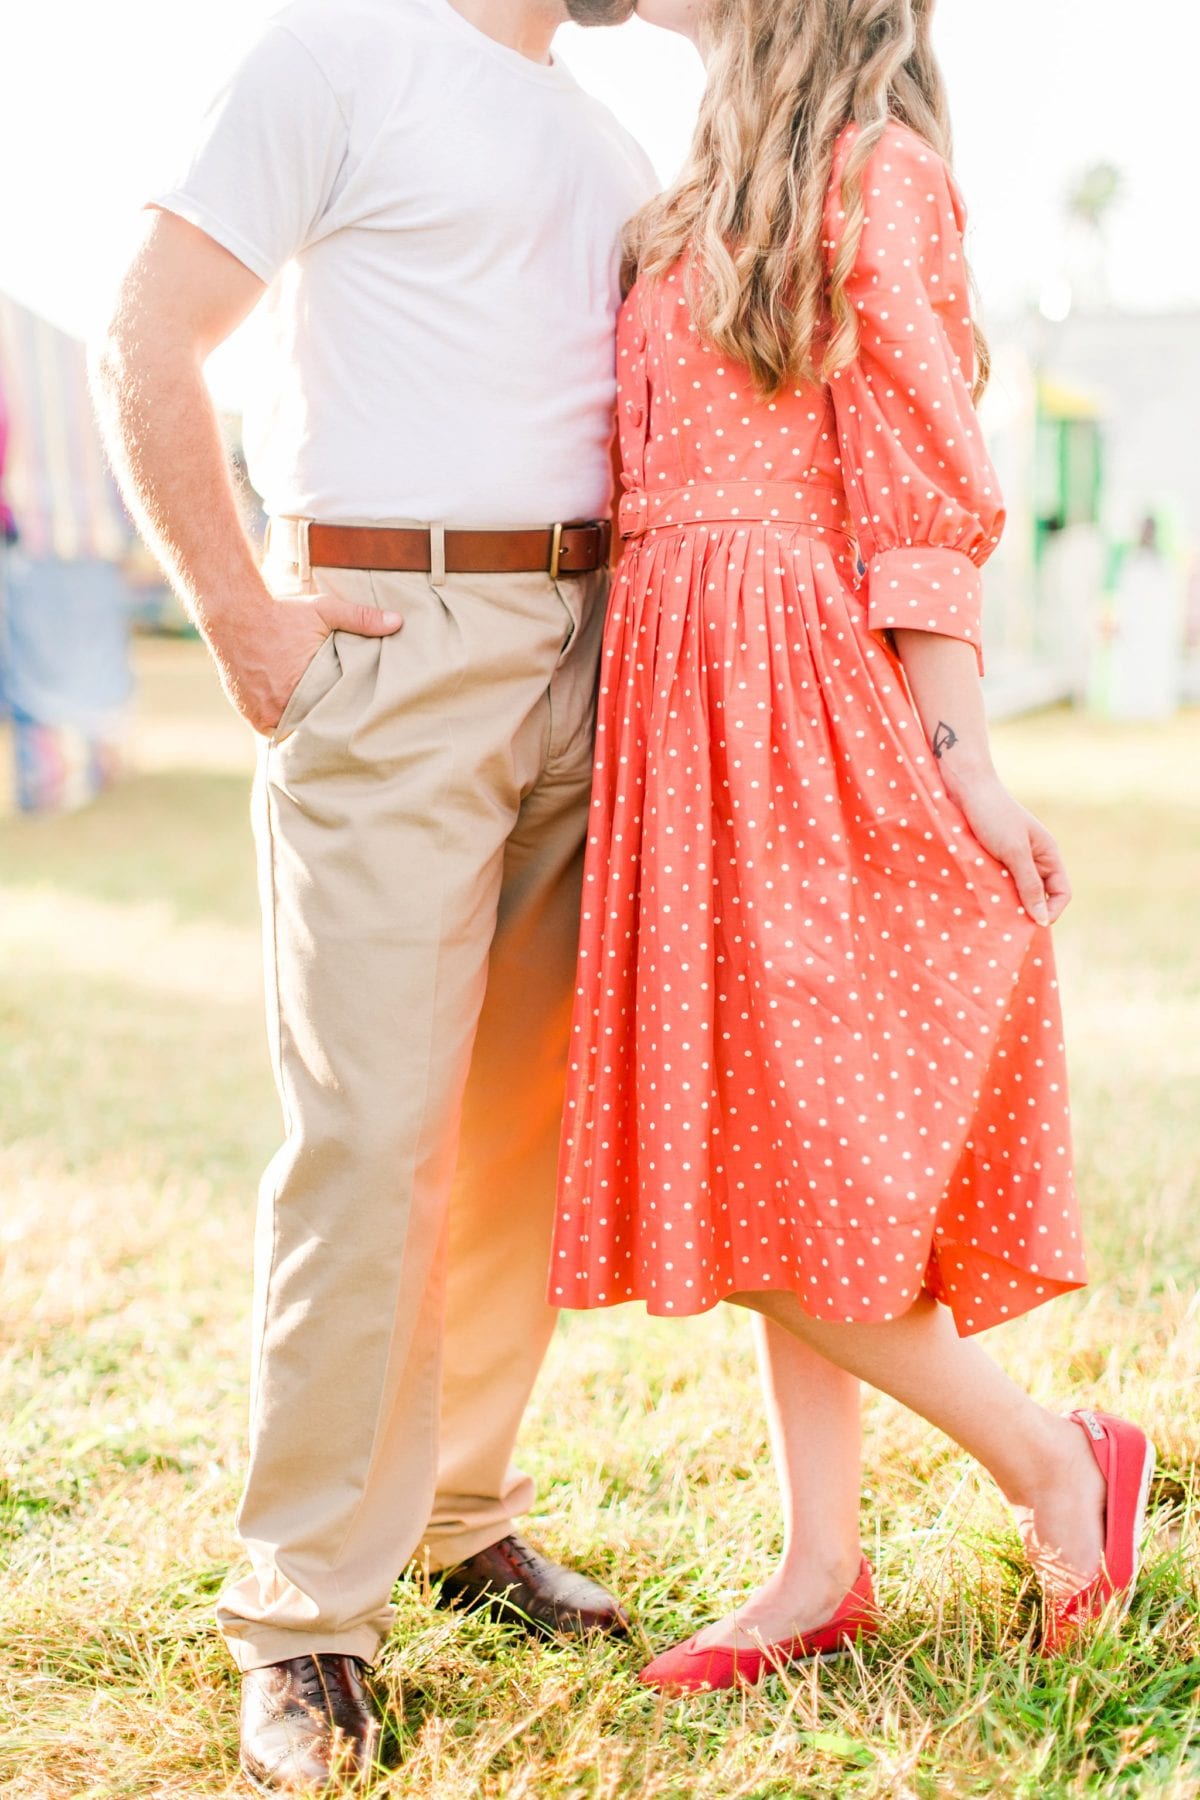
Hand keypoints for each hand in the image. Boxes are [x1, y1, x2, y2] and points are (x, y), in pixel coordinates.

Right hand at [208, 583, 402, 735]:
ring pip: (290, 732)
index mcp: (305, 688)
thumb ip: (361, 618)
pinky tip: (295, 718)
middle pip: (310, 730)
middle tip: (339, 730)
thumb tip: (398, 622)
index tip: (354, 722)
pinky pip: (270, 729)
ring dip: (301, 728)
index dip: (342, 720)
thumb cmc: (282, 613)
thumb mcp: (324, 612)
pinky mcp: (248, 713)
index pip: (331, 718)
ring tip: (318, 727)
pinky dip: (281, 724)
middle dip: (322, 728)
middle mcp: (281, 707)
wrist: (232, 613)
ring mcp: (261, 713)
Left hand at [947, 772, 1071, 926]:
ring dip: (1008, 902)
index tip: (1030, 924)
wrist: (965, 787)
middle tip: (1007, 922)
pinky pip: (1000, 882)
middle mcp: (1035, 858)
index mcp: (1048, 853)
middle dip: (1027, 909)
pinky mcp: (994, 857)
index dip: (1051, 911)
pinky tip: (982, 899)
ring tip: (993, 913)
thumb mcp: (1014, 852)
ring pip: (1018, 890)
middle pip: (1040, 895)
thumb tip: (1042, 919)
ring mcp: (1014, 857)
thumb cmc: (993, 815)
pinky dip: (994, 892)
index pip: (1061, 892)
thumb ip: (1029, 884)